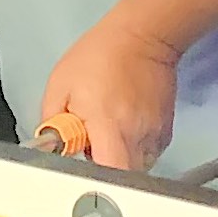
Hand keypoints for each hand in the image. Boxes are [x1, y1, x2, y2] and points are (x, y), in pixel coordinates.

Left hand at [40, 23, 180, 171]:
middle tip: (91, 147)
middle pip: (122, 178)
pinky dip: (132, 149)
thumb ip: (51, 120)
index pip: (110, 174)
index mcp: (109, 125)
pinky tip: (123, 127)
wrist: (143, 37)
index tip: (81, 170)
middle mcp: (137, 135)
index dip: (93, 179)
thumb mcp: (60, 85)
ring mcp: (155, 135)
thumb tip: (52, 146)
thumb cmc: (99, 56)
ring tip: (107, 133)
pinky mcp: (165, 132)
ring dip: (118, 160)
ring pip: (136, 168)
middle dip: (104, 171)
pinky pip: (146, 154)